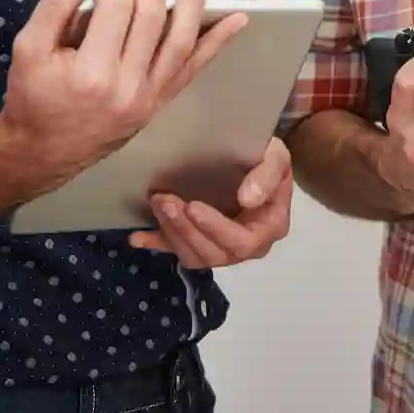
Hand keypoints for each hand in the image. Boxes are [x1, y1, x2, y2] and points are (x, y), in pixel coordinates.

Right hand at [0, 0, 247, 192]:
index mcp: (92, 71)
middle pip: (151, 17)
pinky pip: (192, 68)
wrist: (41, 153)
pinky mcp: (159, 103)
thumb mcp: (27, 47)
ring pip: (181, 38)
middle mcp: (127, 85)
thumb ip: (55, 3)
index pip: (115, 8)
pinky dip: (216, 42)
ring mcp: (149, 97)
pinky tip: (237, 19)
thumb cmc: (32, 97)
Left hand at [130, 138, 294, 267]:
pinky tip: (137, 237)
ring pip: (194, 255)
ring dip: (171, 232)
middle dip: (186, 228)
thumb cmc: (266, 156)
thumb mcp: (276, 156)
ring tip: (157, 203)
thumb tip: (248, 199)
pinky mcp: (199, 242)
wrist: (254, 157)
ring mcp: (221, 247)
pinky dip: (157, 243)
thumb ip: (268, 175)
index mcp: (269, 227)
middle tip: (165, 200)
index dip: (215, 228)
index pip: (242, 241)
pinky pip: (177, 250)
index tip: (192, 206)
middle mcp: (246, 246)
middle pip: (214, 253)